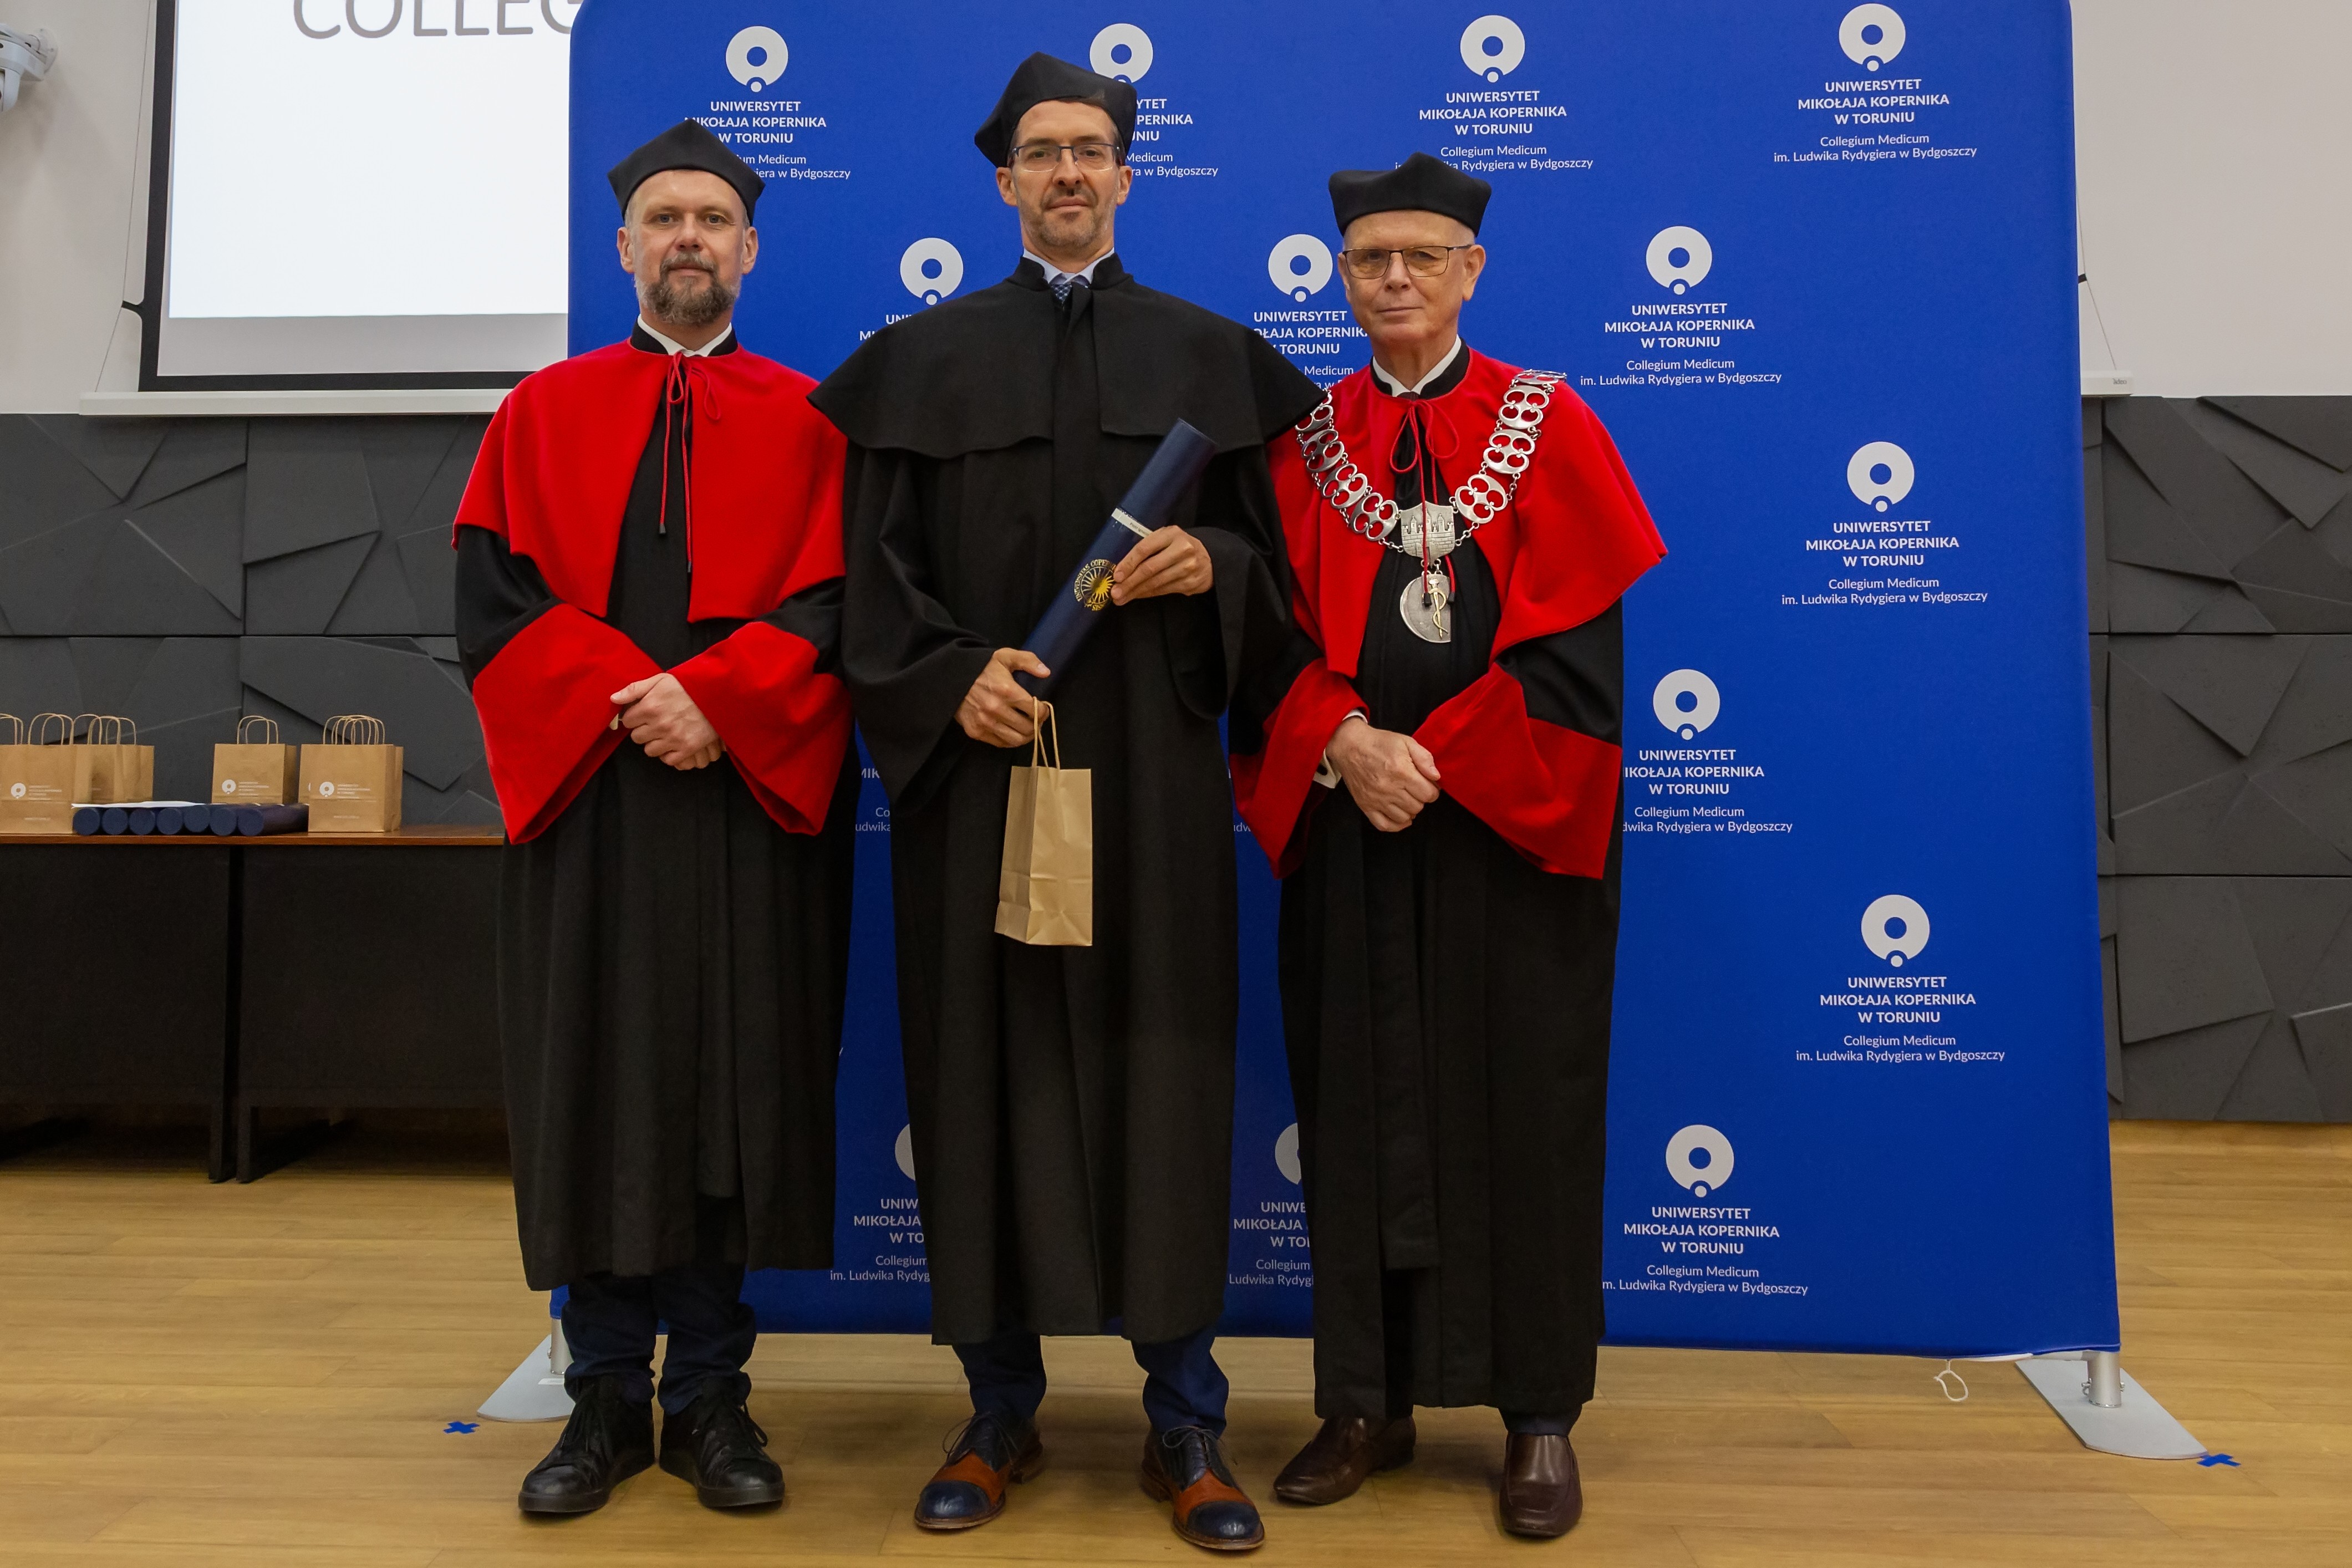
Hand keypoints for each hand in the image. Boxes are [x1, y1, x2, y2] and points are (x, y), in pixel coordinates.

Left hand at [610, 673, 720, 769]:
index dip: (635, 716)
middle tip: (655, 723)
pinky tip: (674, 742)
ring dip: (655, 743)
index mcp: (650, 707)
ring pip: (650, 750)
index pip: (628, 721)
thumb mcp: (660, 680)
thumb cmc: (688, 685)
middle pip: (637, 737)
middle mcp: (659, 725)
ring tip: (665, 733)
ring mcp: (673, 738)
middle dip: (643, 730)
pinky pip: (668, 760)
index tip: (644, 713)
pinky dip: (669, 753)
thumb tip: (613, 698)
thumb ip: (635, 689)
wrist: (718, 694)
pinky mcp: (687, 748)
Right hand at [957, 647, 1050, 746]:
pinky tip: (1012, 730)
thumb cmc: (981, 667)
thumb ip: (1028, 661)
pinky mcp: (975, 731)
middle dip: (1037, 724)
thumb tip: (1046, 672)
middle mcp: (996, 709)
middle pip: (1028, 728)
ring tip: (1027, 728)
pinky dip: (1010, 740)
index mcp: (1007, 690)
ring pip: (1016, 740)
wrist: (950, 677)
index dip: (1044, 711)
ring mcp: (985, 722)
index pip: (1036, 710)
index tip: (1043, 709)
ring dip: (1026, 736)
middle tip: (1037, 720)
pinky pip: (1000, 743)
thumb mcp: (1005, 656)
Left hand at [1110, 525, 1213, 603]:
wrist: (1210, 558)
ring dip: (1135, 592)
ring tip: (1121, 597)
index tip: (1116, 575)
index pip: (1144, 548)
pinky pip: (1164, 590)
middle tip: (1115, 592)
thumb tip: (1121, 567)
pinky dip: (1148, 594)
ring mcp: (1188, 567)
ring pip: (1156, 582)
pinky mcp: (1191, 582)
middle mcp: (1182, 549)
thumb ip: (1148, 547)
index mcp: (1171, 534)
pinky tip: (1137, 595)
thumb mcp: (1166, 539)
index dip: (1128, 563)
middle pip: (1149, 568)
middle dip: (1129, 582)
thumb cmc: (1179, 547)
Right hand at [1326, 716, 1440, 831]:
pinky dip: (1396, 825)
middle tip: (1415, 788)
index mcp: (1402, 772)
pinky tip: (1400, 816)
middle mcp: (1389, 789)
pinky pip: (1385, 825)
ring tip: (1406, 798)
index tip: (1427, 784)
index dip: (1432, 789)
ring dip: (1409, 810)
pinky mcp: (1366, 806)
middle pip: (1418, 807)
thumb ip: (1424, 758)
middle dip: (1421, 798)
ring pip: (1404, 818)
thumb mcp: (1406, 742)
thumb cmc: (1379, 743)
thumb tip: (1436, 777)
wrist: (1350, 746)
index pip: (1429, 794)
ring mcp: (1376, 800)